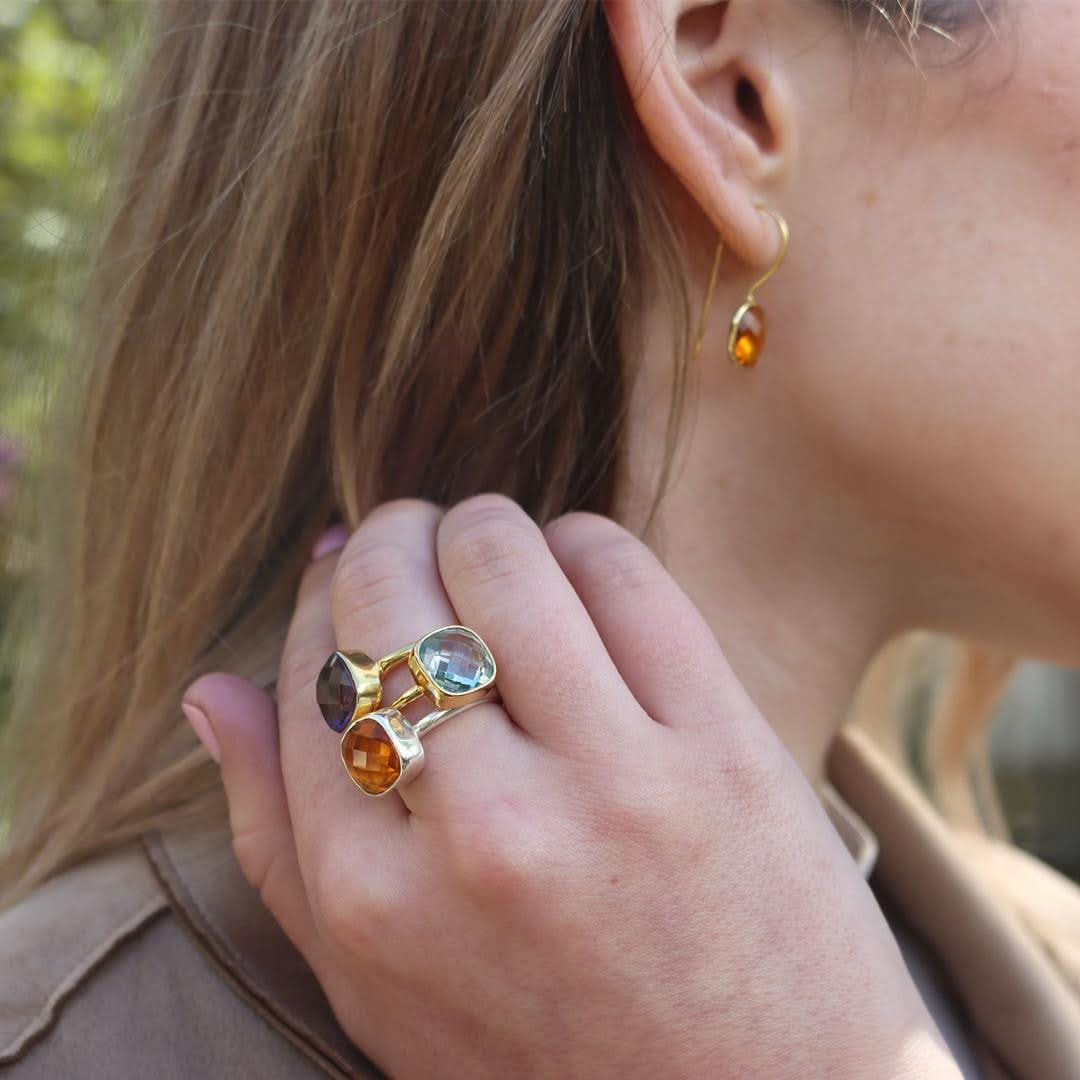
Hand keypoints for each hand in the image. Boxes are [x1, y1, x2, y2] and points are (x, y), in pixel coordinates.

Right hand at [183, 495, 956, 1078]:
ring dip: (480, 525)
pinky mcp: (722, 749)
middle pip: (387, 596)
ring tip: (488, 544)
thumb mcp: (382, 991)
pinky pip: (623, 573)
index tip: (343, 579)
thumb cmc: (553, 1059)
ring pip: (500, 558)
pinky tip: (577, 569)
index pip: (309, 678)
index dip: (318, 602)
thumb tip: (211, 690)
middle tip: (410, 535)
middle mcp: (484, 836)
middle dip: (386, 538)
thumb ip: (276, 845)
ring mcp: (613, 787)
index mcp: (374, 908)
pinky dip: (583, 542)